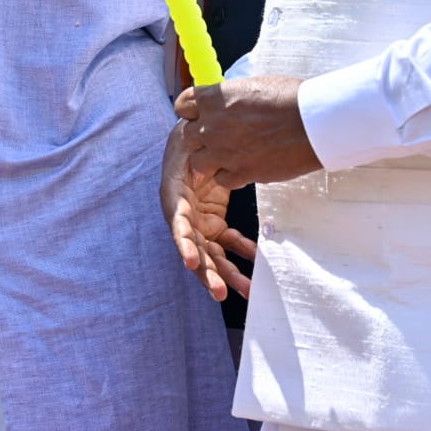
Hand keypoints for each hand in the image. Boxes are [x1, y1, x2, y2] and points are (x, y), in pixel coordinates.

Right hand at [161, 123, 254, 300]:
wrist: (197, 139)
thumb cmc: (189, 139)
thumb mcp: (189, 138)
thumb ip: (195, 145)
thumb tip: (201, 143)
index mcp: (174, 195)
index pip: (178, 223)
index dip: (184, 244)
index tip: (192, 262)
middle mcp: (183, 214)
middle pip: (194, 248)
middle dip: (207, 272)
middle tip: (220, 292)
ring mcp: (198, 220)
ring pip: (211, 252)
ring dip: (227, 272)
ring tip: (246, 290)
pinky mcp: (213, 221)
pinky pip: (228, 241)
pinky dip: (242, 250)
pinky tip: (256, 258)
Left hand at [175, 75, 321, 187]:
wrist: (315, 123)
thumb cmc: (290, 98)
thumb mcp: (251, 85)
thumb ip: (229, 97)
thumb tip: (224, 103)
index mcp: (212, 99)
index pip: (183, 105)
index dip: (192, 111)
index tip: (200, 114)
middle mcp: (211, 126)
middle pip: (188, 136)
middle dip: (200, 137)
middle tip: (217, 137)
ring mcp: (224, 151)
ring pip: (199, 162)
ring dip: (211, 159)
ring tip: (229, 155)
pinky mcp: (241, 172)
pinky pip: (222, 180)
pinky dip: (230, 175)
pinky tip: (244, 167)